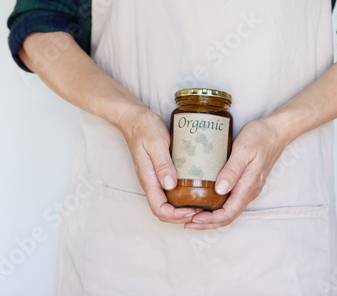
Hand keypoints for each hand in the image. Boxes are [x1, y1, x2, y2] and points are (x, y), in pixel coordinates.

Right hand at [118, 106, 199, 222]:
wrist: (134, 118)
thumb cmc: (144, 128)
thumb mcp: (156, 142)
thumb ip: (162, 163)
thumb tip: (170, 185)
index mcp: (148, 179)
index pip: (160, 209)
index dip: (177, 216)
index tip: (194, 210)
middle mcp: (151, 182)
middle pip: (164, 211)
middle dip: (182, 216)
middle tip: (202, 210)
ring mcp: (155, 178)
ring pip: (167, 203)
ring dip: (182, 208)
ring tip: (201, 204)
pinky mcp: (159, 172)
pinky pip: (169, 191)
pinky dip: (181, 197)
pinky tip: (195, 190)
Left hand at [185, 117, 287, 229]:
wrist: (276, 131)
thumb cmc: (260, 137)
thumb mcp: (243, 150)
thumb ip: (232, 170)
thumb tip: (219, 190)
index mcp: (248, 186)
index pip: (228, 213)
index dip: (210, 220)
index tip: (193, 219)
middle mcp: (249, 191)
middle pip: (228, 216)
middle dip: (207, 223)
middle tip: (187, 223)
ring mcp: (248, 187)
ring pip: (229, 209)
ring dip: (211, 216)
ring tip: (192, 214)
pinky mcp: (246, 181)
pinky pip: (231, 200)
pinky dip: (217, 206)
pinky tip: (205, 200)